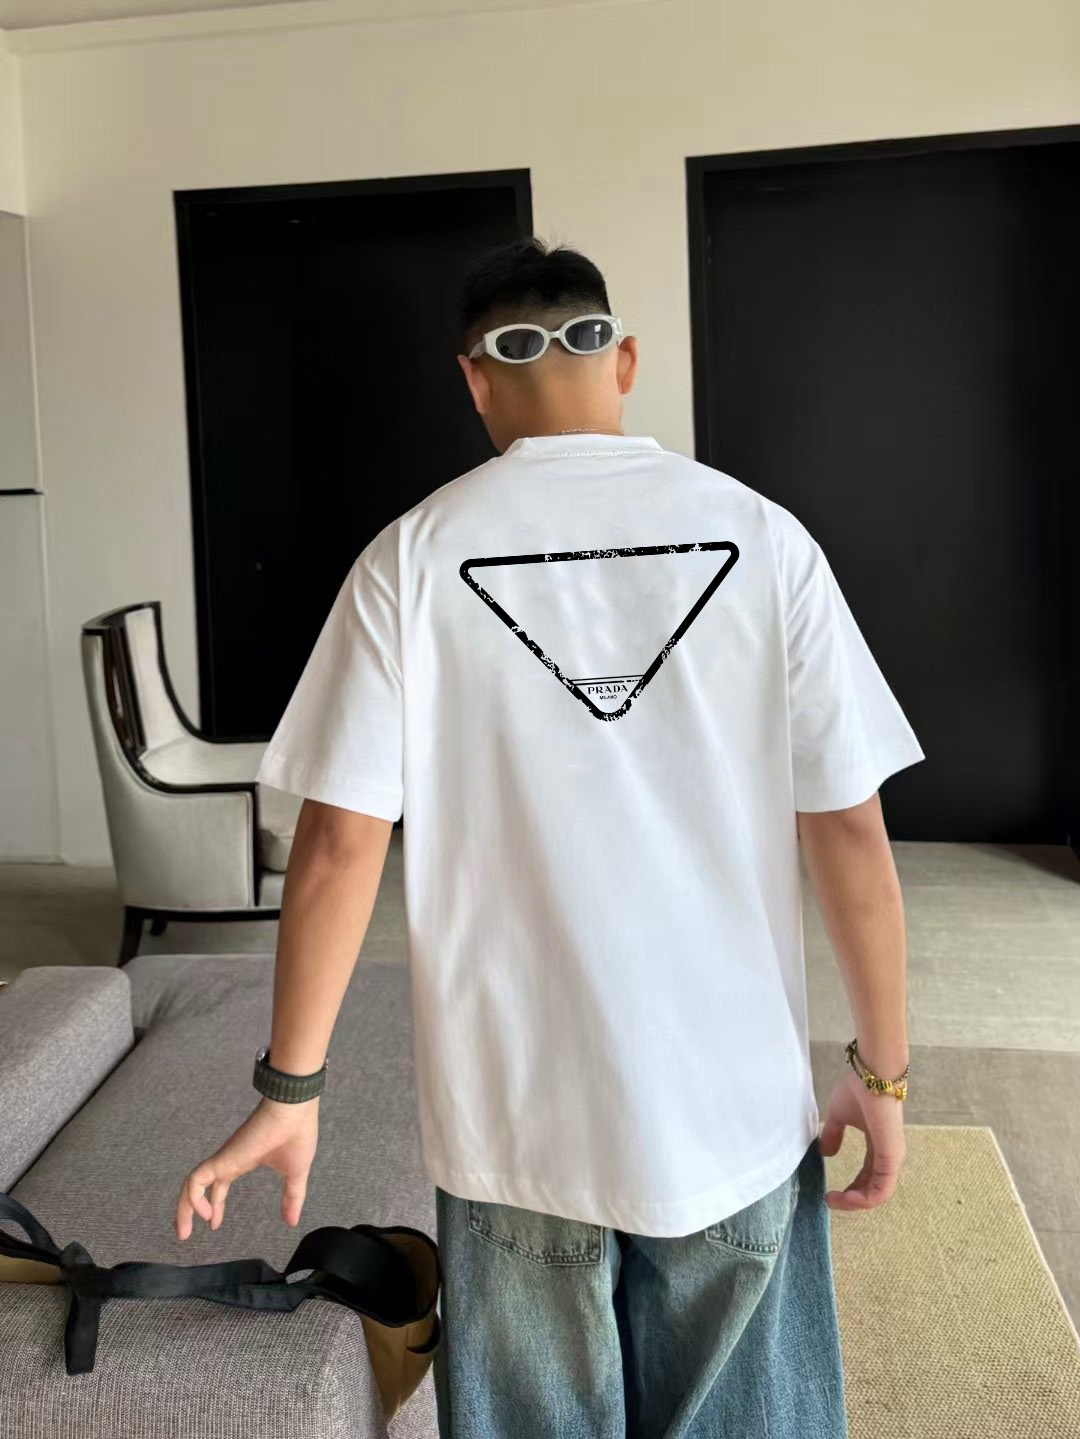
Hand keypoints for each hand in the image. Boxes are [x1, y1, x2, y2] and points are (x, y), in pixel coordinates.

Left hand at [175, 1096, 318, 1239]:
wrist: (293, 1110)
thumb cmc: (296, 1136)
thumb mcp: (295, 1174)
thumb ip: (292, 1197)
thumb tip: (292, 1221)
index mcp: (243, 1161)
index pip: (220, 1185)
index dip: (215, 1205)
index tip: (213, 1223)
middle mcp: (229, 1161)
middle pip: (199, 1186)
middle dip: (188, 1210)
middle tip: (184, 1233)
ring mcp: (224, 1159)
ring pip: (192, 1184)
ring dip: (185, 1208)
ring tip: (184, 1232)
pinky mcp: (222, 1158)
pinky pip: (196, 1180)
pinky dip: (194, 1199)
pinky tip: (207, 1215)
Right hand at [817, 1067, 905, 1211]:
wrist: (871, 1074)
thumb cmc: (857, 1089)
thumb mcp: (838, 1115)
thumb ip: (833, 1134)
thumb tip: (825, 1152)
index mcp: (878, 1146)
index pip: (868, 1177)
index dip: (850, 1189)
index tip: (829, 1193)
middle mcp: (888, 1155)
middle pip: (873, 1189)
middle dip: (851, 1199)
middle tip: (830, 1200)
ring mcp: (891, 1157)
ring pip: (879, 1193)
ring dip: (857, 1202)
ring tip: (836, 1200)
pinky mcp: (891, 1156)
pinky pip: (882, 1188)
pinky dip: (866, 1198)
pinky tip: (848, 1196)